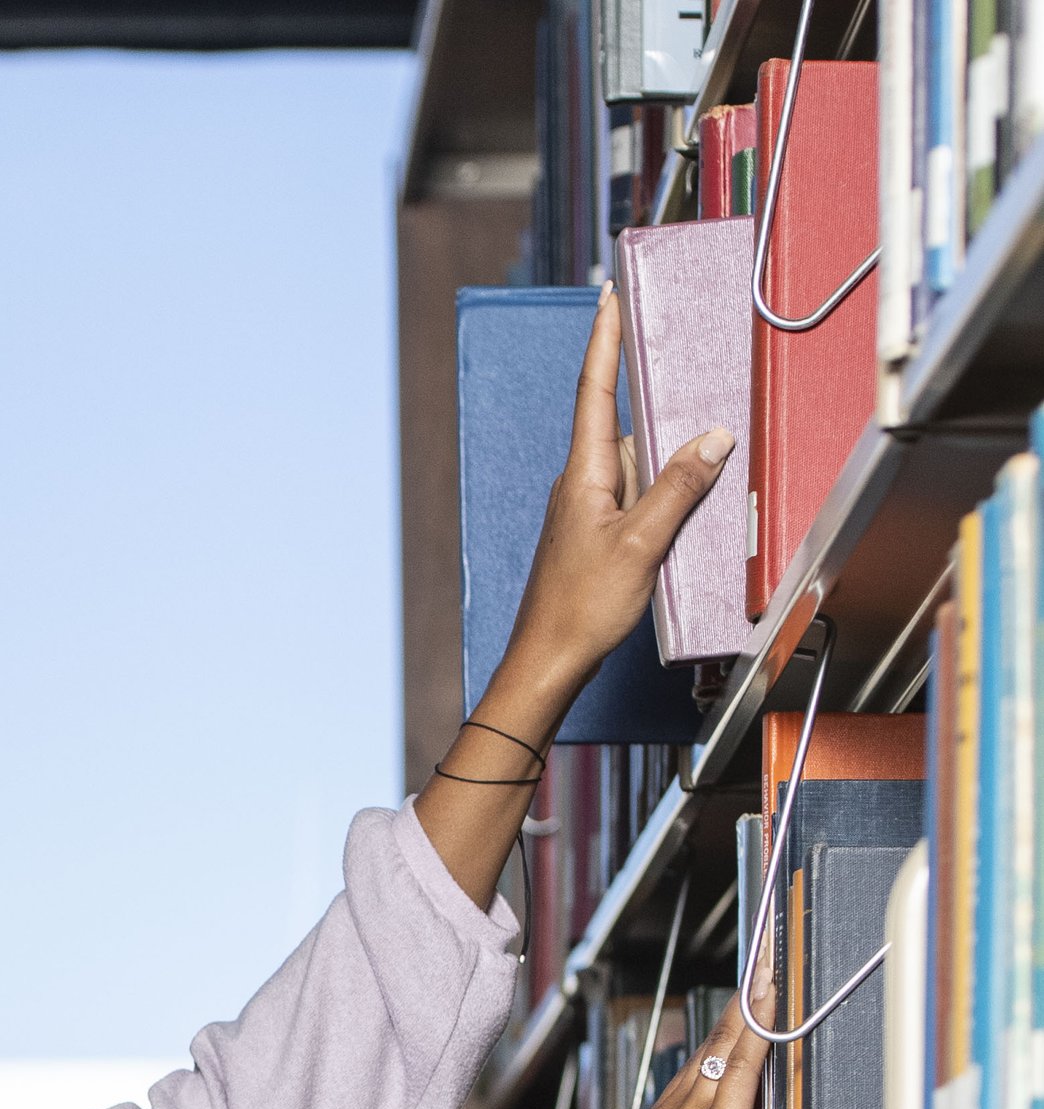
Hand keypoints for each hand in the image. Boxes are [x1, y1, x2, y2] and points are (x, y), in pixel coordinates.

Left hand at [500, 285, 734, 716]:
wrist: (547, 662)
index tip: (611, 296)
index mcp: (585, 473)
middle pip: (625, 426)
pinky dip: (659, 493)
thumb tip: (711, 439)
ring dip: (666, 462)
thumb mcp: (642, 544)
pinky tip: (682, 508)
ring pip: (635, 466)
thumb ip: (678, 488)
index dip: (605, 340)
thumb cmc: (581, 610)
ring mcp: (587, 510)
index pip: (596, 390)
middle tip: (687, 371)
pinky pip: (635, 497)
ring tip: (697, 464)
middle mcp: (581, 484)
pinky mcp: (596, 535)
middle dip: (657, 403)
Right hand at [516, 985, 771, 1108]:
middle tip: (759, 964)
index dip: (724, 1037)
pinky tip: (770, 996)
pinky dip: (760, 1026)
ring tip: (770, 964)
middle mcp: (681, 1102)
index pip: (706, 1067)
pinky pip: (745, 1062)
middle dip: (741, 1004)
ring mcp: (697, 1105)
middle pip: (718, 1041)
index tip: (739, 1007)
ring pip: (731, 1040)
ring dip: (752, 1000)